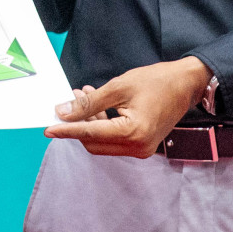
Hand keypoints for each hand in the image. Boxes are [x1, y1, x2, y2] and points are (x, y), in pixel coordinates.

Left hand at [45, 57, 212, 157]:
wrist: (185, 84)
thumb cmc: (155, 81)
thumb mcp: (118, 87)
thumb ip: (89, 103)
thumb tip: (63, 112)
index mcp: (132, 133)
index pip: (90, 134)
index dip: (66, 130)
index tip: (47, 128)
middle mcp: (137, 148)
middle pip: (94, 143)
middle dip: (77, 125)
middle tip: (68, 101)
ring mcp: (141, 150)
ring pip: (102, 143)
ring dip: (89, 124)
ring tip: (83, 96)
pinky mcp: (142, 146)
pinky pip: (114, 141)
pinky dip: (101, 126)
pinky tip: (97, 106)